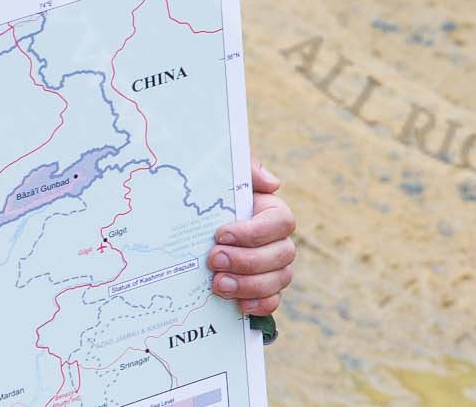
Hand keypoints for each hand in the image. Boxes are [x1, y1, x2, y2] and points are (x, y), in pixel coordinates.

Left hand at [205, 162, 295, 316]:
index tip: (222, 234)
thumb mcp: (224, 176)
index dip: (255, 232)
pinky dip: (259, 305)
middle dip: (247, 260)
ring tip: (217, 284)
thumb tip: (273, 183)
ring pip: (280, 279)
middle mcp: (278, 240)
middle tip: (213, 260)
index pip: (281, 222)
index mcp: (272, 211)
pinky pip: (273, 301)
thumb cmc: (212, 198)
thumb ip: (248, 171)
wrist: (192, 226)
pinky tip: (237, 304)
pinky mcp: (262, 290)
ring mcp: (273, 267)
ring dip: (249, 284)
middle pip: (282, 254)